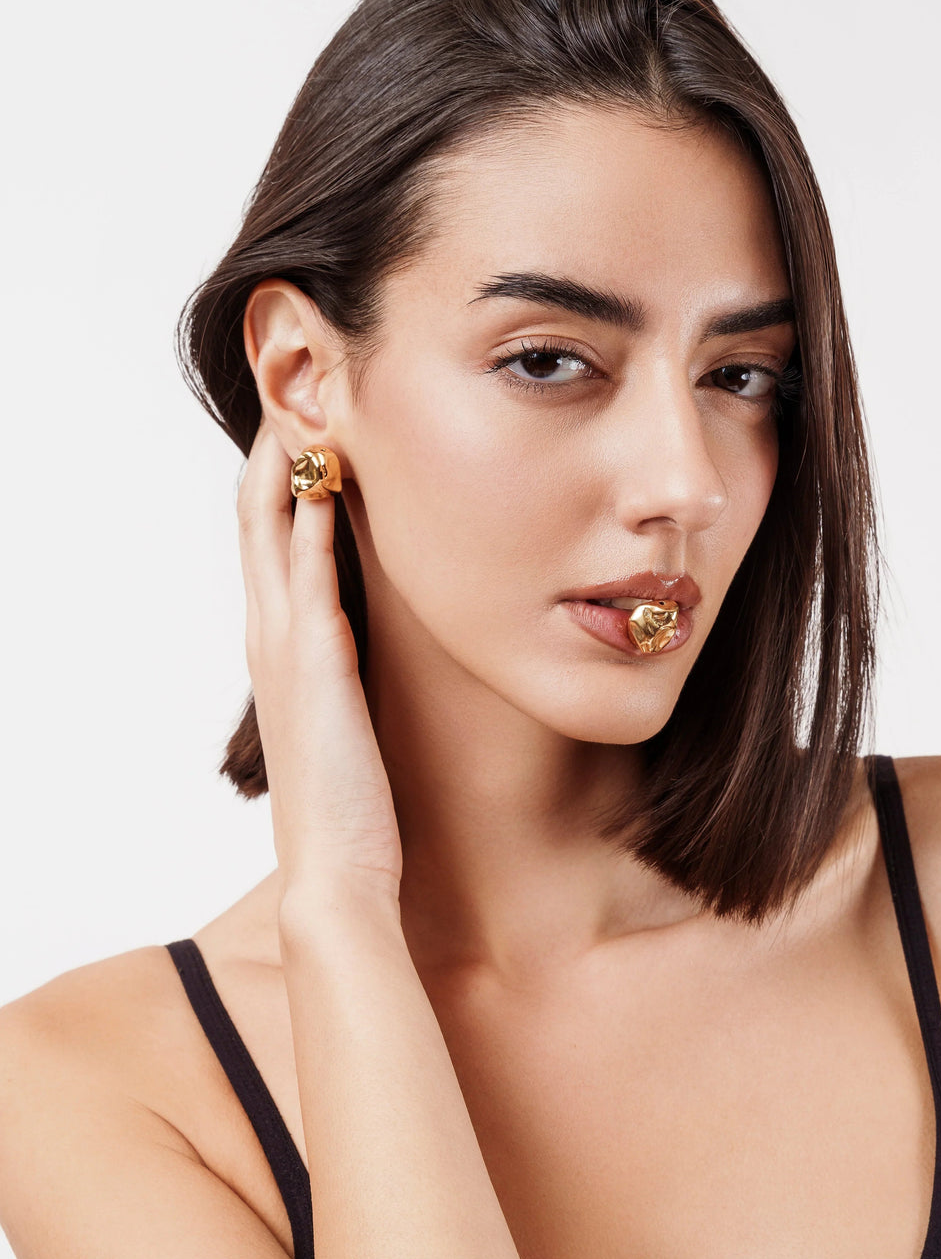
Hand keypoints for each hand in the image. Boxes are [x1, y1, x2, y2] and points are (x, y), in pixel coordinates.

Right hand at [236, 420, 402, 912]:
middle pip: (256, 519)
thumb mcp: (345, 723)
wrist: (338, 875)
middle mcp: (272, 640)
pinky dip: (311, 523)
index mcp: (281, 651)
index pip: (268, 544)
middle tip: (290, 383)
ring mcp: (287, 651)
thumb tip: (367, 639)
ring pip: (270, 533)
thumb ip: (346, 674)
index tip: (301, 422)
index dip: (275, 479)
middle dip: (270, 450)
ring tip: (298, 399)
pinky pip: (308, 577)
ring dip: (282, 465)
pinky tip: (326, 476)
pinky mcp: (317, 668)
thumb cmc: (352, 808)